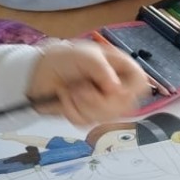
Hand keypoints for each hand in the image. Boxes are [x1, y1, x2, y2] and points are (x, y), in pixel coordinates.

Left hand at [27, 38, 149, 124]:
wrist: (39, 73)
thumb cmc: (64, 58)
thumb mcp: (85, 56)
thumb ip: (101, 70)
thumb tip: (116, 89)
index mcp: (121, 68)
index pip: (140, 84)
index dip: (129, 91)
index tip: (112, 91)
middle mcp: (116, 87)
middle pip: (124, 107)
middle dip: (98, 101)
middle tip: (81, 88)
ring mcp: (103, 103)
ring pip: (105, 118)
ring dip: (82, 105)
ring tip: (71, 90)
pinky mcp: (88, 115)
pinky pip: (87, 123)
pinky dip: (72, 112)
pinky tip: (66, 99)